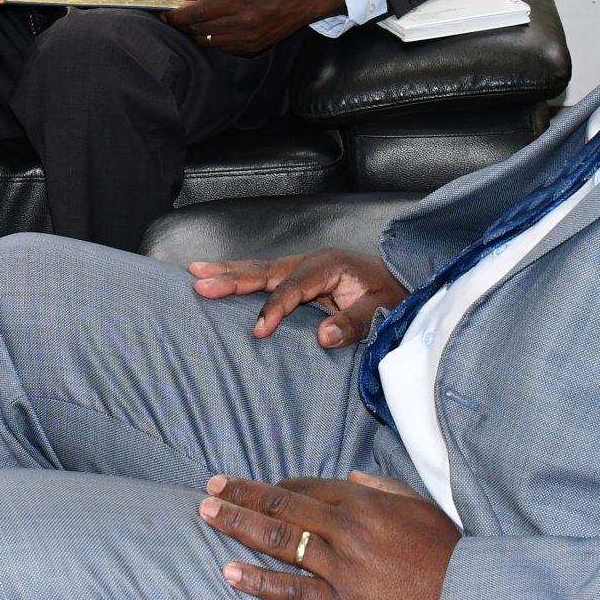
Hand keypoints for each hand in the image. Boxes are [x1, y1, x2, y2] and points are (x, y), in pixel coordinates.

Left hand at [165, 0, 342, 54]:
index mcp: (236, 0)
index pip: (196, 13)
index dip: (176, 16)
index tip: (165, 13)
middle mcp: (241, 22)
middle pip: (198, 29)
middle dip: (182, 24)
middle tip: (174, 16)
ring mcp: (247, 38)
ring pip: (208, 41)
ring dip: (195, 33)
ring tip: (192, 22)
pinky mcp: (253, 48)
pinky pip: (223, 48)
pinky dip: (213, 40)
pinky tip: (213, 29)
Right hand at [187, 247, 406, 347]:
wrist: (404, 284)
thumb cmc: (394, 298)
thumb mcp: (382, 311)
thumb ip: (354, 323)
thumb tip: (323, 337)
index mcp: (329, 266)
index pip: (293, 289)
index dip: (274, 309)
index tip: (258, 331)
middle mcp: (311, 262)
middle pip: (266, 271)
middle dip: (232, 278)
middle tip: (200, 284)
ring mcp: (303, 267)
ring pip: (260, 270)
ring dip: (228, 272)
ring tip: (195, 272)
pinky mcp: (300, 276)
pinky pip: (266, 276)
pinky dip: (241, 276)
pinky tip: (220, 277)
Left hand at [201, 471, 461, 599]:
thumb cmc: (447, 554)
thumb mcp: (420, 507)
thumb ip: (383, 487)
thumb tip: (351, 477)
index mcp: (364, 503)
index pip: (307, 487)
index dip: (274, 486)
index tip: (251, 487)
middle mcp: (347, 529)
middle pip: (283, 505)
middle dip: (242, 494)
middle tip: (210, 488)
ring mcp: (342, 567)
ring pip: (280, 540)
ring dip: (238, 524)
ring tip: (207, 513)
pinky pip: (292, 592)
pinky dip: (258, 582)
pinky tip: (230, 573)